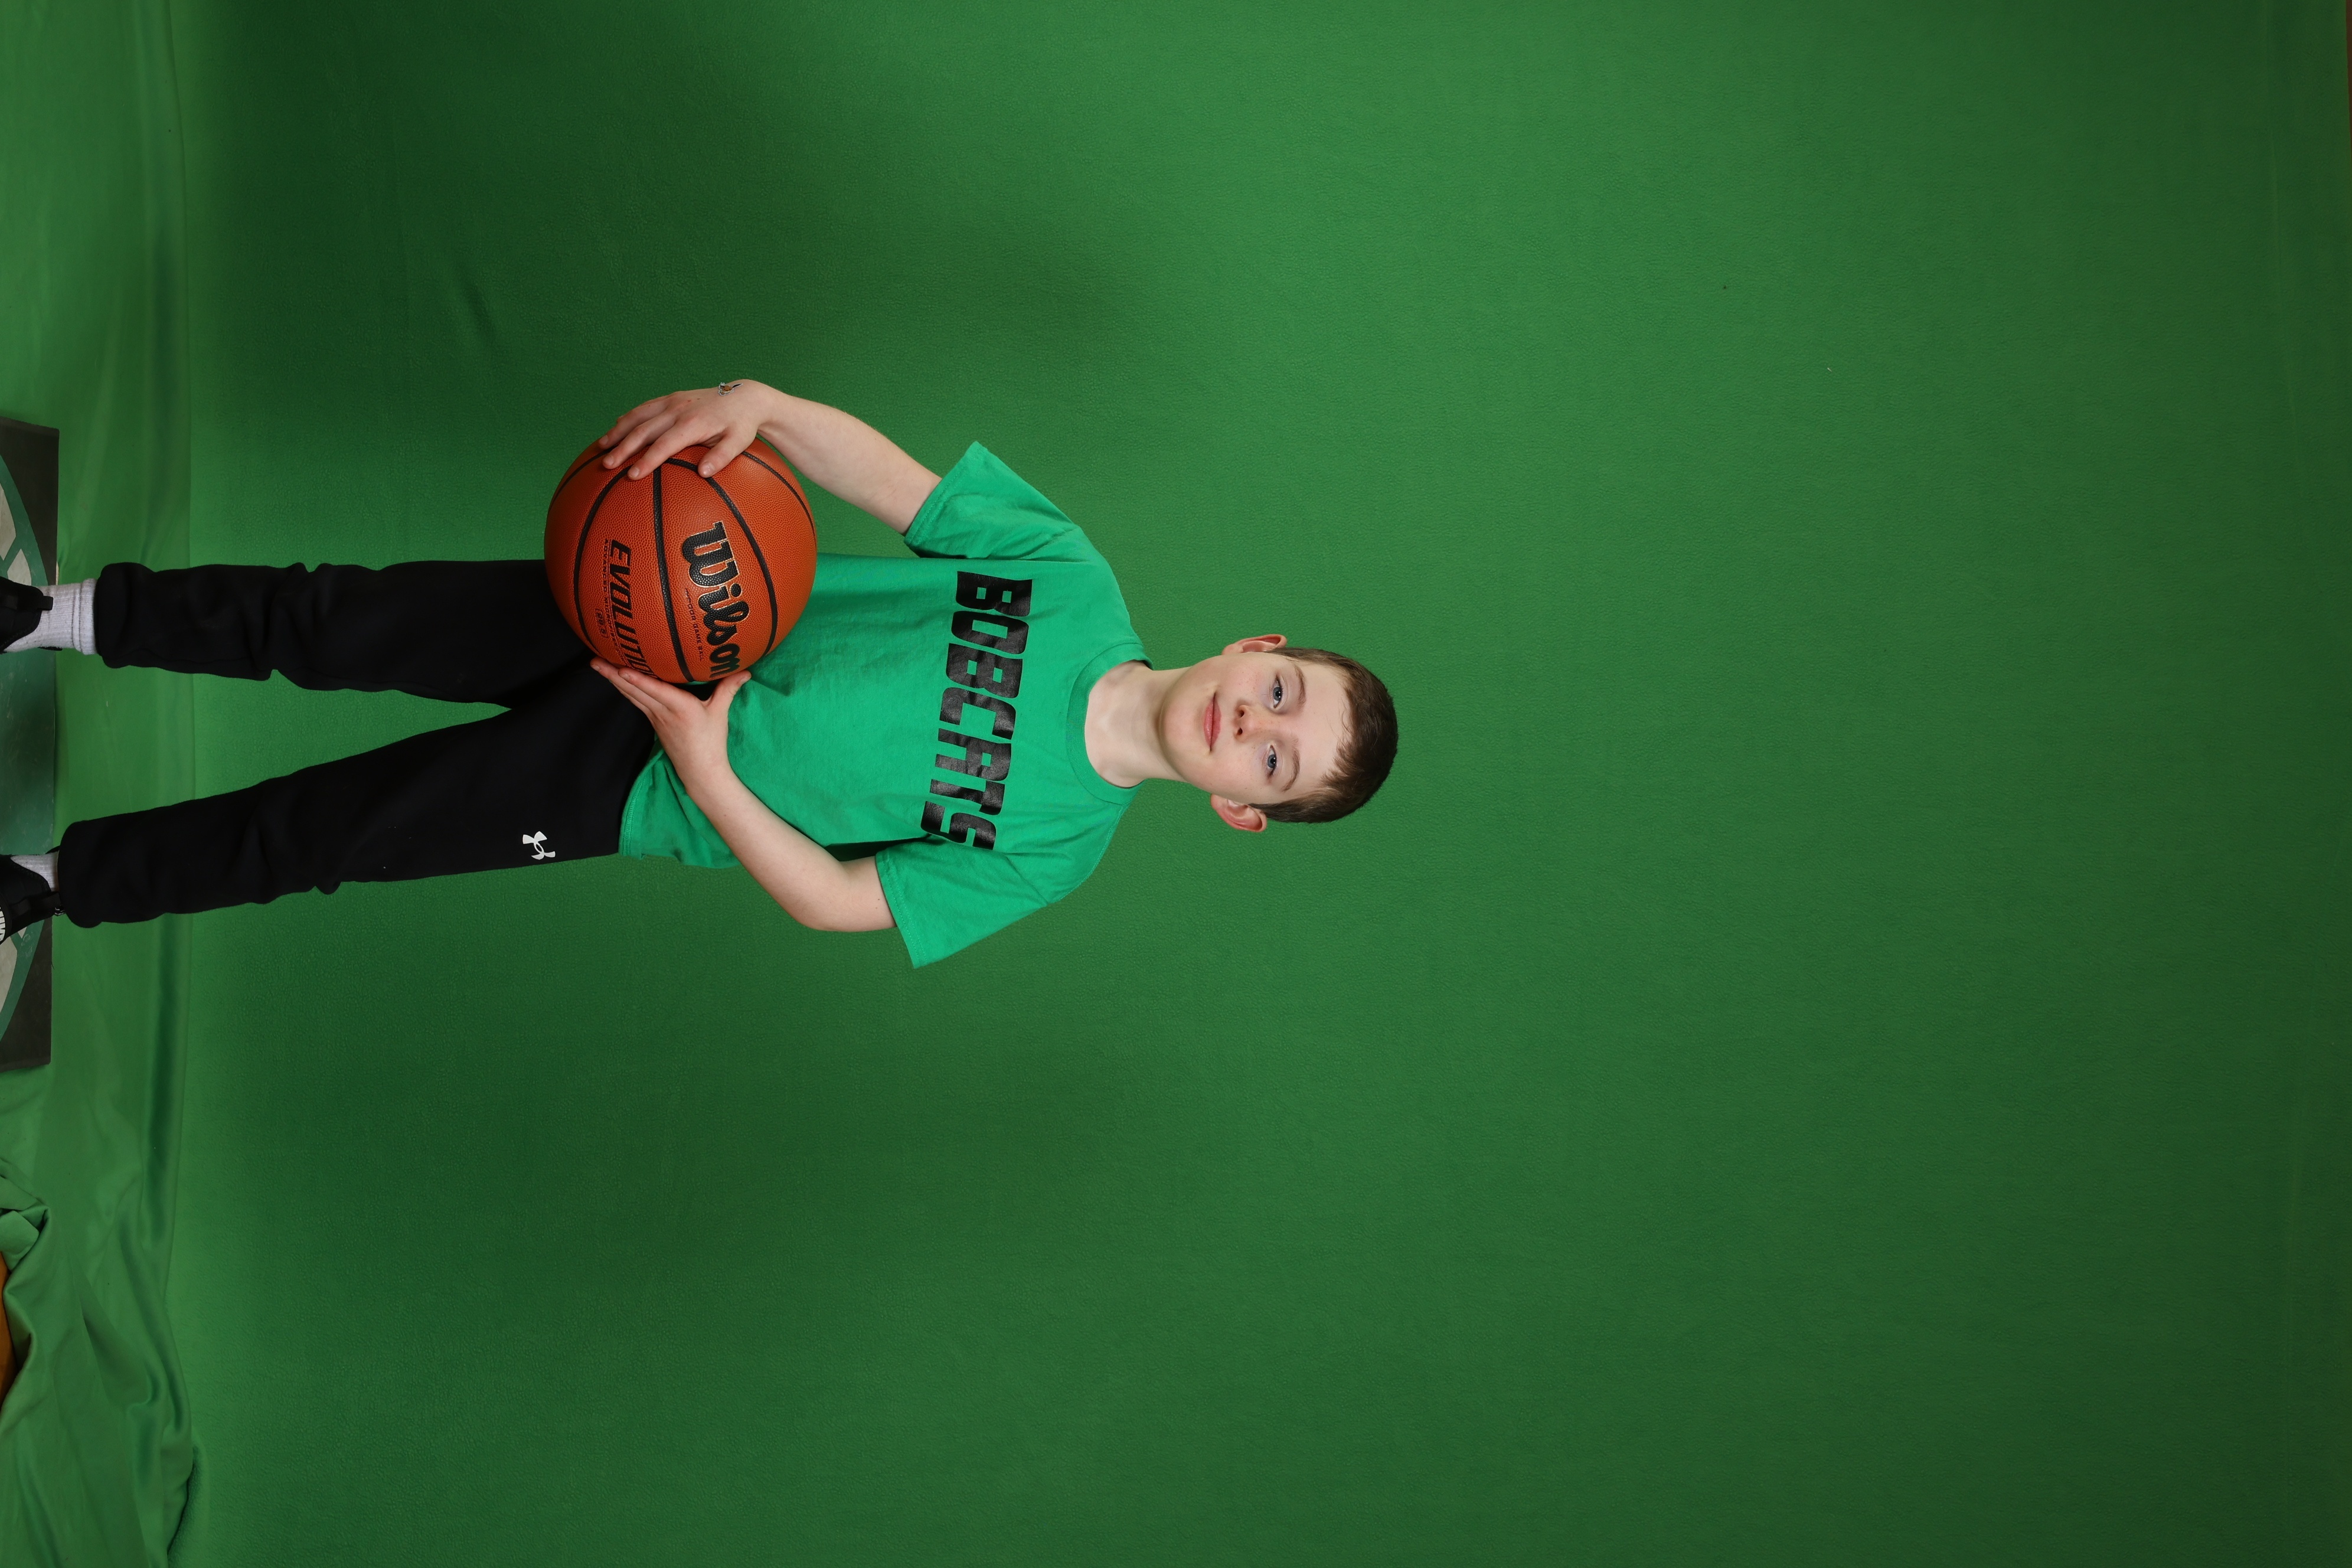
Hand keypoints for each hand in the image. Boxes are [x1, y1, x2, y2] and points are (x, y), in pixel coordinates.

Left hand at [592, 660, 751, 784]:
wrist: (700, 770)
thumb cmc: (711, 742)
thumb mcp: (720, 713)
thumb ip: (729, 688)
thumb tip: (745, 670)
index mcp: (680, 708)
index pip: (655, 691)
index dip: (637, 680)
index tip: (620, 668)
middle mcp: (662, 711)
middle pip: (633, 690)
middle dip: (613, 675)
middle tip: (594, 660)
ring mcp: (654, 717)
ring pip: (630, 695)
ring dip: (612, 680)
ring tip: (596, 665)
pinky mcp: (652, 721)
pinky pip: (635, 700)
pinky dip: (624, 688)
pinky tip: (615, 678)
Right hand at [598, 381, 774, 479]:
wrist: (745, 396)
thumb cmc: (742, 425)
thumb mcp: (740, 442)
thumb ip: (723, 456)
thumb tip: (704, 473)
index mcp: (694, 423)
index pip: (665, 444)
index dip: (648, 460)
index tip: (632, 475)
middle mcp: (679, 409)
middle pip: (644, 430)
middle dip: (623, 448)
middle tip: (607, 466)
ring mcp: (672, 401)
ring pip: (638, 416)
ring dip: (618, 431)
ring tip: (600, 448)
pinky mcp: (670, 398)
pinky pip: (644, 408)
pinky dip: (627, 419)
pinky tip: (615, 429)